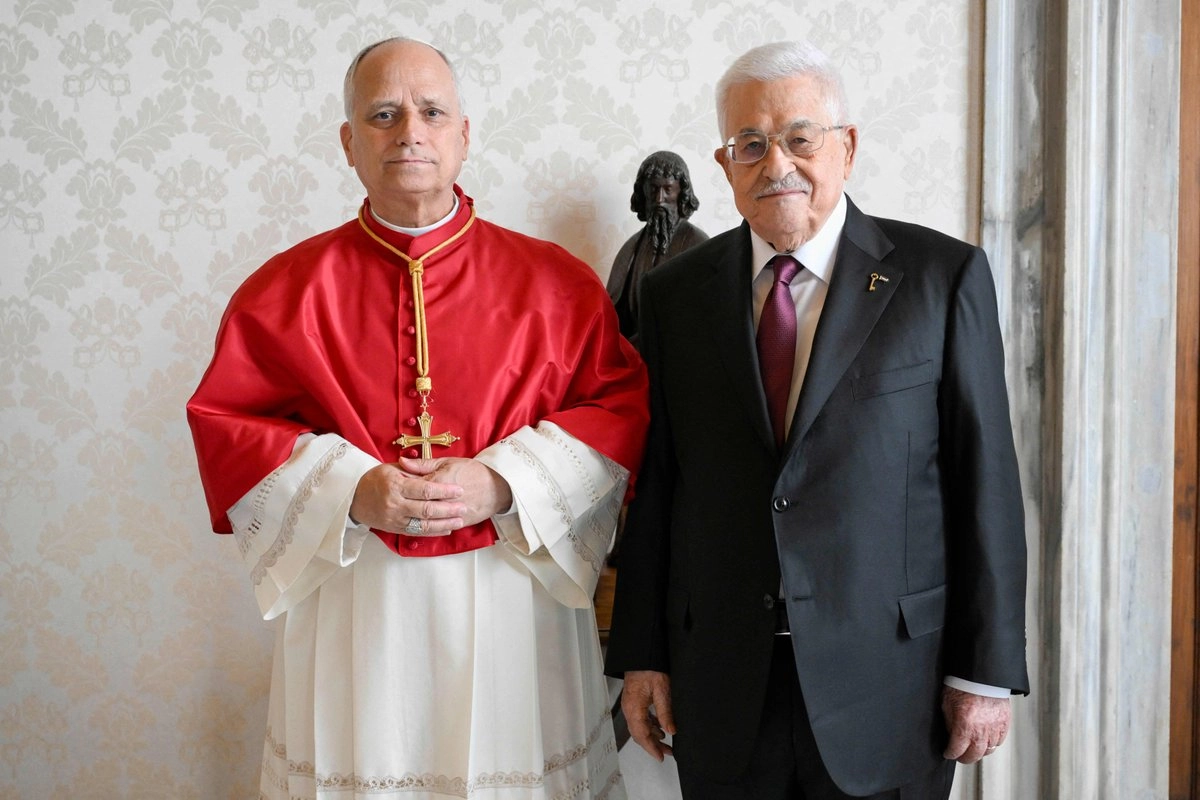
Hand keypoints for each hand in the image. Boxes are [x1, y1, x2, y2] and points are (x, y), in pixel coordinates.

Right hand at [349, 462, 465, 534]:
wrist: (352, 499)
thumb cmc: (374, 479)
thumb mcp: (391, 468)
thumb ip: (413, 469)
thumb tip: (433, 468)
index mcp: (396, 486)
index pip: (425, 490)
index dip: (444, 491)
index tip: (459, 490)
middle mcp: (395, 504)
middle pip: (427, 509)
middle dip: (448, 509)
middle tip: (464, 507)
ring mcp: (395, 519)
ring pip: (424, 524)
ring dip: (444, 523)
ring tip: (460, 520)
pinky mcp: (395, 529)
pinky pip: (417, 532)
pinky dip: (433, 531)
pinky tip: (447, 528)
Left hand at [401, 457, 511, 526]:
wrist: (497, 486)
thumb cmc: (472, 471)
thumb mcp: (448, 462)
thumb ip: (423, 464)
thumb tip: (402, 462)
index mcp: (438, 482)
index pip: (412, 488)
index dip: (401, 488)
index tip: (392, 487)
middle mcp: (442, 500)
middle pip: (416, 506)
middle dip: (404, 505)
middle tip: (394, 503)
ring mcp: (450, 514)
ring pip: (426, 520)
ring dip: (413, 519)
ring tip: (404, 515)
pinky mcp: (459, 523)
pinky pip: (439, 528)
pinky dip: (428, 528)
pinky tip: (419, 524)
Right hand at [621, 670, 675, 761]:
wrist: (640, 654)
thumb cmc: (649, 668)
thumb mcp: (662, 690)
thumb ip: (665, 712)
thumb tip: (671, 730)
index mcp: (634, 709)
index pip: (642, 735)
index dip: (651, 748)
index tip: (661, 757)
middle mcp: (629, 709)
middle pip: (639, 734)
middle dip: (653, 745)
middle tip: (668, 753)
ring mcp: (630, 705)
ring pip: (639, 728)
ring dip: (652, 736)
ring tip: (666, 743)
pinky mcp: (633, 701)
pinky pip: (640, 719)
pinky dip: (649, 726)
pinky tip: (659, 727)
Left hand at [941, 686, 1010, 763]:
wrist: (981, 674)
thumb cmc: (962, 685)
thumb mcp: (947, 704)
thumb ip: (949, 722)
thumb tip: (950, 735)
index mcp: (964, 725)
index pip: (957, 750)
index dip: (950, 753)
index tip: (948, 753)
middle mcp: (981, 730)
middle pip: (974, 755)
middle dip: (965, 758)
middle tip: (960, 756)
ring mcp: (994, 727)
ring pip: (988, 750)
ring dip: (979, 752)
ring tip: (973, 749)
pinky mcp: (1004, 723)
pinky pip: (999, 741)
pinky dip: (992, 743)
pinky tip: (986, 740)